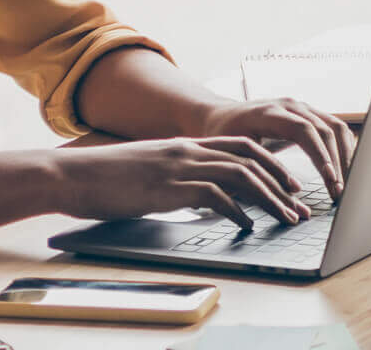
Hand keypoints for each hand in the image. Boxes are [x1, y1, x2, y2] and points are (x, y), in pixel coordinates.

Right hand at [21, 137, 309, 226]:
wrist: (71, 175)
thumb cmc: (105, 177)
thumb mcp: (149, 169)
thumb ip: (177, 176)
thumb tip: (200, 194)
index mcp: (185, 144)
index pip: (242, 145)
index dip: (271, 162)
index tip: (289, 183)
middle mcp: (188, 150)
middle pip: (251, 159)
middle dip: (281, 183)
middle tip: (299, 205)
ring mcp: (180, 167)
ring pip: (242, 176)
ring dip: (270, 199)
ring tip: (285, 219)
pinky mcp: (169, 188)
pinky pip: (216, 197)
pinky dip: (237, 212)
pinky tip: (245, 226)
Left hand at [197, 97, 354, 191]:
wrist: (223, 116)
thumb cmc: (224, 136)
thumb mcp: (232, 151)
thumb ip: (251, 170)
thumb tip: (273, 199)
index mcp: (271, 113)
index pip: (305, 131)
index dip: (321, 155)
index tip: (330, 180)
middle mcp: (292, 106)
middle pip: (327, 129)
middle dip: (338, 162)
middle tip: (340, 191)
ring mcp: (304, 108)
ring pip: (337, 127)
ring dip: (346, 157)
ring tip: (347, 185)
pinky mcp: (310, 115)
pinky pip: (336, 129)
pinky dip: (344, 150)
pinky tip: (346, 170)